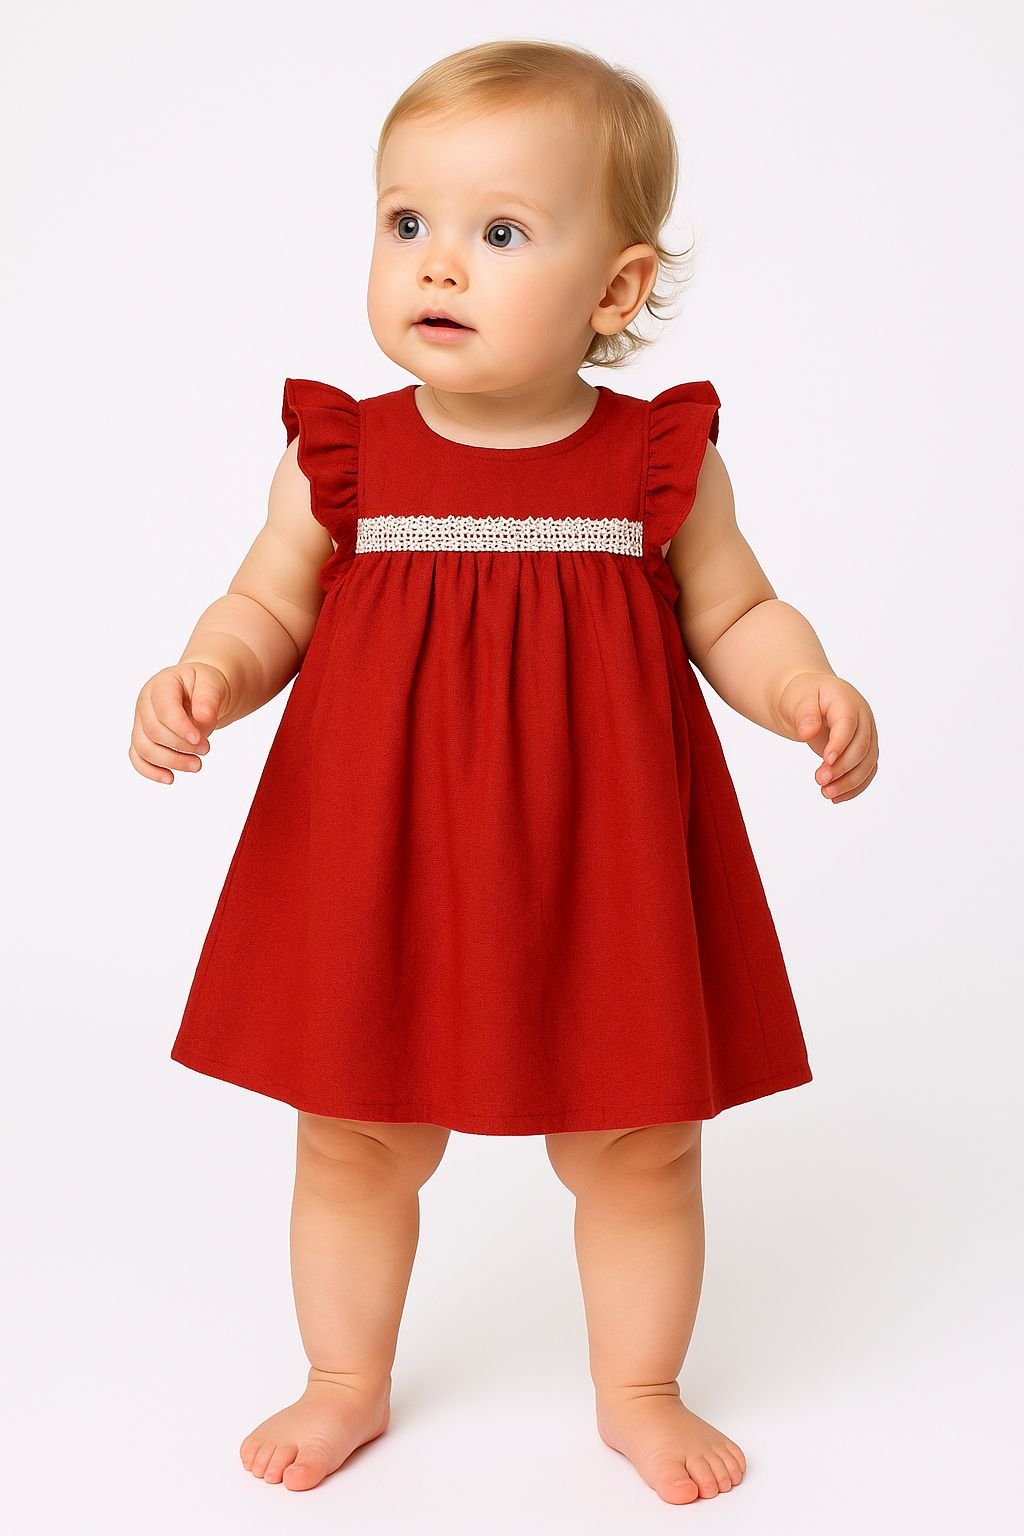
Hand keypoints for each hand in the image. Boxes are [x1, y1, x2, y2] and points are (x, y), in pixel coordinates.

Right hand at [129, 663, 230, 784]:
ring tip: (197, 765)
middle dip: (181, 746)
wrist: (201, 693)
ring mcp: (141, 721)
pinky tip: (170, 778)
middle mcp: (145, 703)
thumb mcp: (212, 684)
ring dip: (170, 762)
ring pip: (144, 748)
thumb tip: (203, 717)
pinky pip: (138, 758)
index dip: (180, 727)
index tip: (200, 741)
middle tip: (206, 750)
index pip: (163, 708)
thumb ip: (208, 699)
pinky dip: (151, 771)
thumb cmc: (205, 686)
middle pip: (153, 731)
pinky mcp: (143, 738)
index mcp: (162, 684)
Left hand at [777, 671, 878, 803]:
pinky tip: (837, 798)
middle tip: (819, 781)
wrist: (809, 699)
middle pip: (862, 746)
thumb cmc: (803, 697)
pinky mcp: (864, 750)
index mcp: (846, 700)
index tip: (826, 761)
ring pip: (868, 762)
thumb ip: (804, 715)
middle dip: (843, 767)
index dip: (840, 743)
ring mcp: (866, 734)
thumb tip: (807, 733)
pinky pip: (867, 771)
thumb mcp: (798, 700)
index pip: (848, 723)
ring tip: (826, 793)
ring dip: (850, 781)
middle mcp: (862, 717)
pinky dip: (855, 786)